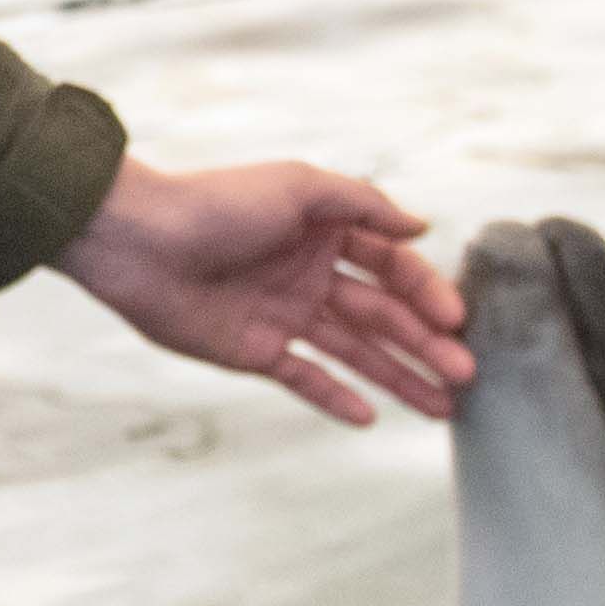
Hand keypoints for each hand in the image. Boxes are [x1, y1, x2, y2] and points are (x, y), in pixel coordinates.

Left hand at [53, 156, 469, 425]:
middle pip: (382, 314)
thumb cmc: (216, 203)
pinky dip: (337, 397)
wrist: (137, 241)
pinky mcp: (254, 349)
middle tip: (467, 375)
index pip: (392, 266)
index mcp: (325, 231)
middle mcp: (311, 274)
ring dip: (400, 376)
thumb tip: (423, 226)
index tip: (456, 321)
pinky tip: (372, 417)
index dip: (426, 293)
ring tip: (444, 408)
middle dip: (426, 344)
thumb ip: (362, 205)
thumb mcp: (297, 188)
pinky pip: (304, 377)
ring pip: (355, 351)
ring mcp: (285, 314)